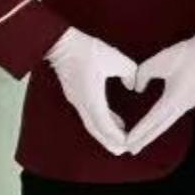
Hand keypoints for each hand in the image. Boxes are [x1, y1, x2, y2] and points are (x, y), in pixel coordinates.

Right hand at [43, 28, 138, 156]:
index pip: (104, 125)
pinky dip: (102, 121)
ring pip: (92, 123)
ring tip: (120, 139)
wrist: (62, 43)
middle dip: (109, 141)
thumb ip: (129, 73)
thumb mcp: (116, 59)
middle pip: (96, 129)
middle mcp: (82, 103)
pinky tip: (113, 120)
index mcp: (91, 98)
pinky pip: (90, 114)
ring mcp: (77, 100)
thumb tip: (132, 85)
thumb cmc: (88, 50)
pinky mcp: (76, 94)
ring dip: (105, 133)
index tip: (126, 144)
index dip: (115, 136)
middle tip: (122, 151)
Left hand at [121, 27, 194, 154]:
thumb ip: (143, 75)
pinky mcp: (193, 100)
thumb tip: (138, 89)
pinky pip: (174, 115)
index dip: (140, 131)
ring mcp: (190, 104)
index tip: (128, 141)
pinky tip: (156, 125)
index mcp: (174, 97)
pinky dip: (162, 123)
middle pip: (161, 126)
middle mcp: (183, 105)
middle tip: (130, 150)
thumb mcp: (159, 60)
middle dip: (146, 139)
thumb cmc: (187, 53)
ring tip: (140, 142)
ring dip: (154, 132)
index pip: (153, 119)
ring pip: (168, 122)